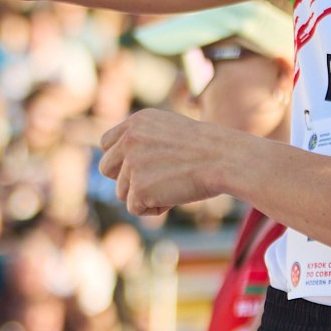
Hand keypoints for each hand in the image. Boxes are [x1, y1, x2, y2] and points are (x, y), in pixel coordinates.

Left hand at [97, 108, 242, 216]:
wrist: (224, 158)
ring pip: (122, 192)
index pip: (106, 143)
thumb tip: (125, 164)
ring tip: (173, 186)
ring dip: (144, 195)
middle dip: (125, 179)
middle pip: (106, 168)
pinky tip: (174, 196)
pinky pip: (135, 208)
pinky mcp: (138, 188)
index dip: (119, 159)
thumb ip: (144, 141)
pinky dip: (154, 208)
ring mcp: (132, 163)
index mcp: (136, 122)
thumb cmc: (206, 148)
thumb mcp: (170, 131)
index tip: (135, 167)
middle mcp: (129, 139)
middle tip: (152, 182)